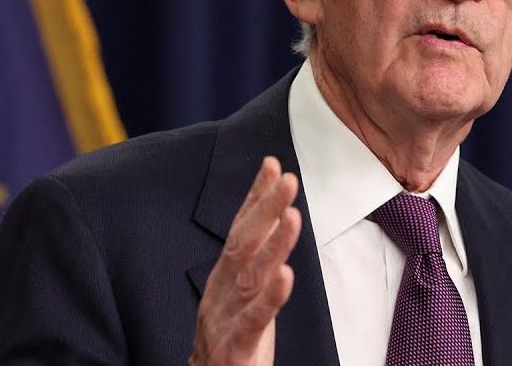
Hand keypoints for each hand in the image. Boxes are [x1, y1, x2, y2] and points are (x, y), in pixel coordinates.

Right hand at [189, 157, 301, 365]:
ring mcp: (224, 319)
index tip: (272, 165)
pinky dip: (270, 297)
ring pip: (249, 276)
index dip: (255, 196)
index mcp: (223, 278)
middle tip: (288, 179)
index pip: (240, 228)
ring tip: (292, 216)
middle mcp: (220, 292)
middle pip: (242, 243)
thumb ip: (254, 263)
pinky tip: (286, 275)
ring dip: (272, 244)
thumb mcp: (243, 298)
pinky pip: (253, 320)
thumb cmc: (231, 344)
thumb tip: (273, 222)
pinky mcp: (233, 349)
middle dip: (265, 208)